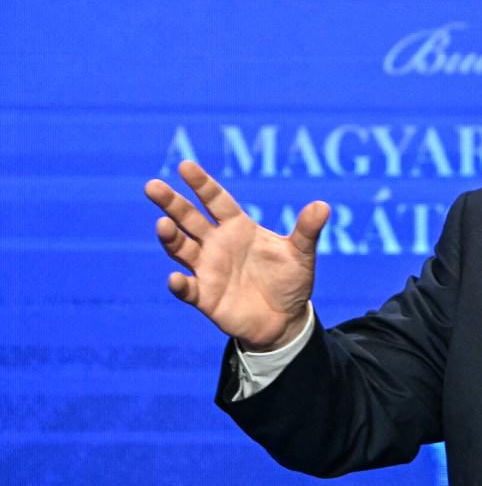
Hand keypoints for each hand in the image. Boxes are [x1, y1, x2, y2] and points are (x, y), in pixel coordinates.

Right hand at [144, 161, 328, 350]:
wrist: (285, 319)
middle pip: (189, 219)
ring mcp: (208, 270)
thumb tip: (323, 206)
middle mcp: (216, 245)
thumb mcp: (301, 254)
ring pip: (181, 249)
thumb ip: (307, 231)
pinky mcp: (205, 297)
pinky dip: (180, 285)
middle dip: (171, 203)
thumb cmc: (290, 281)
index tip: (185, 166)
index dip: (201, 184)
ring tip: (163, 225)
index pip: (216, 200)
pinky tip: (176, 279)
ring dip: (170, 238)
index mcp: (238, 228)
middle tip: (152, 186)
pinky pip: (188, 289)